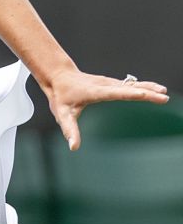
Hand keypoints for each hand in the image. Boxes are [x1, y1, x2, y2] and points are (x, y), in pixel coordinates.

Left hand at [44, 69, 168, 149]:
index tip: (145, 94)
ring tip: (163, 92)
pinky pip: (131, 84)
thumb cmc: (60, 96)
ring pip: (131, 84)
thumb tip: (74, 147)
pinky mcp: (112, 83)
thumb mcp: (62, 114)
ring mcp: (109, 82)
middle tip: (163, 96)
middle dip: (146, 91)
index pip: (115, 92)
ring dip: (148, 87)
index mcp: (95, 92)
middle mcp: (105, 85)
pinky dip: (144, 86)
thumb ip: (69, 130)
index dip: (131, 93)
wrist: (59, 76)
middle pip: (129, 88)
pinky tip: (155, 88)